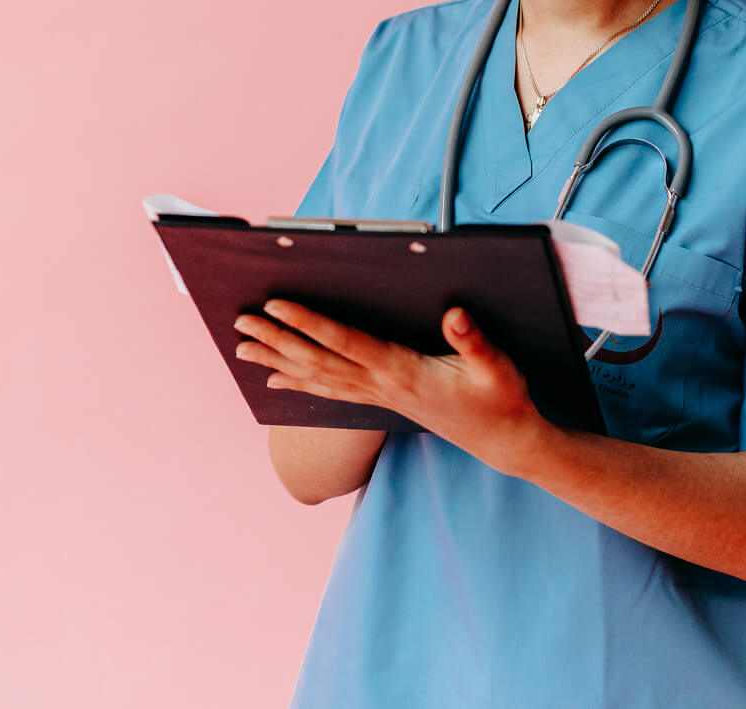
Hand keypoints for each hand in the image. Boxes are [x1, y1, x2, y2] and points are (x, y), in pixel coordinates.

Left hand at [233, 300, 551, 476]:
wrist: (505, 442)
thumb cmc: (502, 401)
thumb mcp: (498, 368)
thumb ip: (474, 342)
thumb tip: (455, 315)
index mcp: (402, 371)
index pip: (345, 343)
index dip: (309, 323)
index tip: (277, 304)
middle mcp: (381, 386)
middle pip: (317, 360)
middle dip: (276, 338)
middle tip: (240, 320)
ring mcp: (378, 396)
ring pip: (317, 376)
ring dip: (277, 359)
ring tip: (242, 346)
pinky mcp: (380, 401)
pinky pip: (329, 392)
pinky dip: (299, 382)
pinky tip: (274, 378)